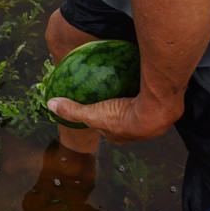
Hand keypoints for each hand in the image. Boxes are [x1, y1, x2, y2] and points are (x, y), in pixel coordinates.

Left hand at [46, 95, 179, 143]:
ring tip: (126, 83)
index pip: (106, 127)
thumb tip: (50, 104)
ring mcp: (149, 120)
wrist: (154, 113)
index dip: (99, 118)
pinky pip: (147, 96)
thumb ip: (72, 110)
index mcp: (119, 135)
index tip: (95, 105)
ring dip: (132, 98)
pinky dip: (142, 88)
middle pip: (122, 118)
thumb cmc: (123, 117)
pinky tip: (138, 75)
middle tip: (111, 93)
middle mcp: (135, 131)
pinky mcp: (159, 107)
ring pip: (136, 107)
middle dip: (117, 108)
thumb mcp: (92, 114)